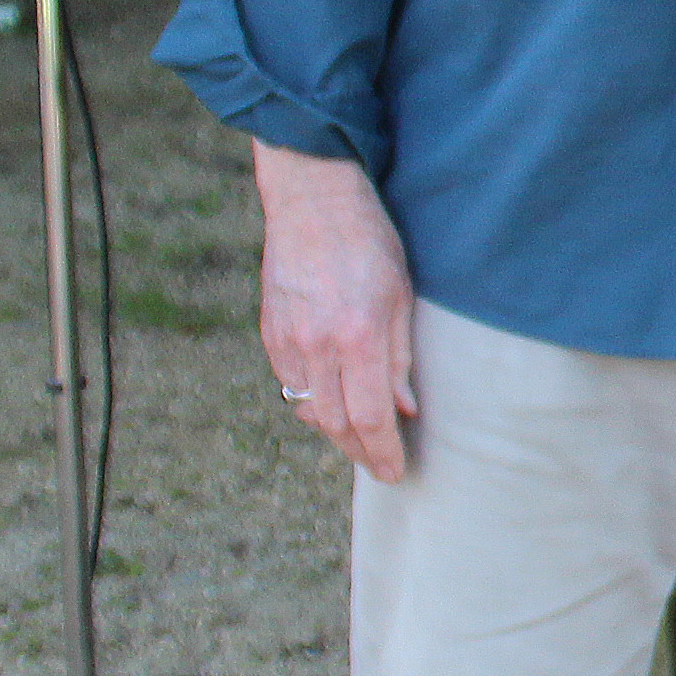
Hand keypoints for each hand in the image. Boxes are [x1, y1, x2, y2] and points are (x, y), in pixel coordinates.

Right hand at [255, 140, 415, 480]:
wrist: (314, 203)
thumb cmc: (370, 243)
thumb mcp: (402, 296)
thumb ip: (401, 356)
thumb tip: (404, 410)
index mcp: (356, 338)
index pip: (369, 417)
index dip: (382, 452)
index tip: (395, 472)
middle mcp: (316, 347)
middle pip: (334, 424)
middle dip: (359, 452)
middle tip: (381, 466)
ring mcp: (287, 341)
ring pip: (308, 409)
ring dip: (334, 433)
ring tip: (361, 443)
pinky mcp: (270, 333)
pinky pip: (289, 385)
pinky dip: (311, 404)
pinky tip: (331, 407)